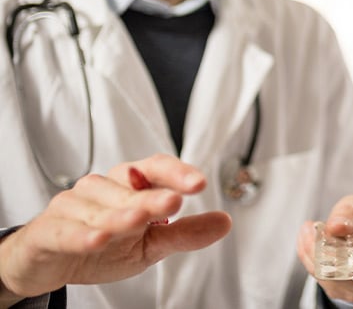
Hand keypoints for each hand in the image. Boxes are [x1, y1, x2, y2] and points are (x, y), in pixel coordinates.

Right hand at [0, 154, 231, 300]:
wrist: (50, 261)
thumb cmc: (105, 244)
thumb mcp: (150, 244)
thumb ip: (185, 233)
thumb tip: (226, 222)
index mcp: (131, 184)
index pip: (156, 168)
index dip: (176, 173)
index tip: (199, 183)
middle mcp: (102, 187)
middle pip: (130, 190)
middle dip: (151, 198)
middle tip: (173, 204)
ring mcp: (73, 206)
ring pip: (99, 209)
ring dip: (119, 215)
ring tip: (137, 221)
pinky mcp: (48, 229)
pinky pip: (65, 230)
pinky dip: (81, 234)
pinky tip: (97, 238)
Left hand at [296, 195, 352, 302]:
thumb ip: (349, 212)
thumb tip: (336, 228)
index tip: (347, 249)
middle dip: (331, 250)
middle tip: (312, 229)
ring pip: (340, 279)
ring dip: (317, 257)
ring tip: (310, 234)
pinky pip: (329, 285)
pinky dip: (314, 266)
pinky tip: (311, 248)